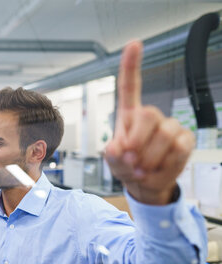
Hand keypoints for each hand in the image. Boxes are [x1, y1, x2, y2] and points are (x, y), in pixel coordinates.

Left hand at [104, 40, 194, 204]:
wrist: (144, 185)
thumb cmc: (127, 167)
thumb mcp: (113, 162)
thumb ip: (112, 155)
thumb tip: (118, 148)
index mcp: (128, 115)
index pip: (130, 87)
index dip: (131, 65)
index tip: (134, 44)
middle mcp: (150, 117)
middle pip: (148, 114)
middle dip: (137, 140)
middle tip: (130, 159)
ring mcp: (170, 127)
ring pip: (165, 135)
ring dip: (149, 159)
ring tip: (141, 169)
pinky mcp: (186, 141)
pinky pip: (178, 151)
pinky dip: (163, 167)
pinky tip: (155, 171)